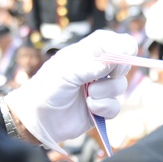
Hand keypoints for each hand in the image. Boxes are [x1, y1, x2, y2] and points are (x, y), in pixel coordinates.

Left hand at [4, 30, 136, 149]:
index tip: (124, 54)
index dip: (123, 46)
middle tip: (106, 75)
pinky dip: (104, 108)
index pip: (114, 42)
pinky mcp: (102, 108)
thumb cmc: (47, 88)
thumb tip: (115, 60)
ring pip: (121, 86)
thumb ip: (91, 65)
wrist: (38, 118)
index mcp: (88, 53)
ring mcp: (100, 89)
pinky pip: (116, 107)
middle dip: (117, 71)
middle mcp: (97, 69)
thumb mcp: (66, 71)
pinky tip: (90, 108)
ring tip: (88, 96)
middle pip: (123, 64)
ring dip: (105, 92)